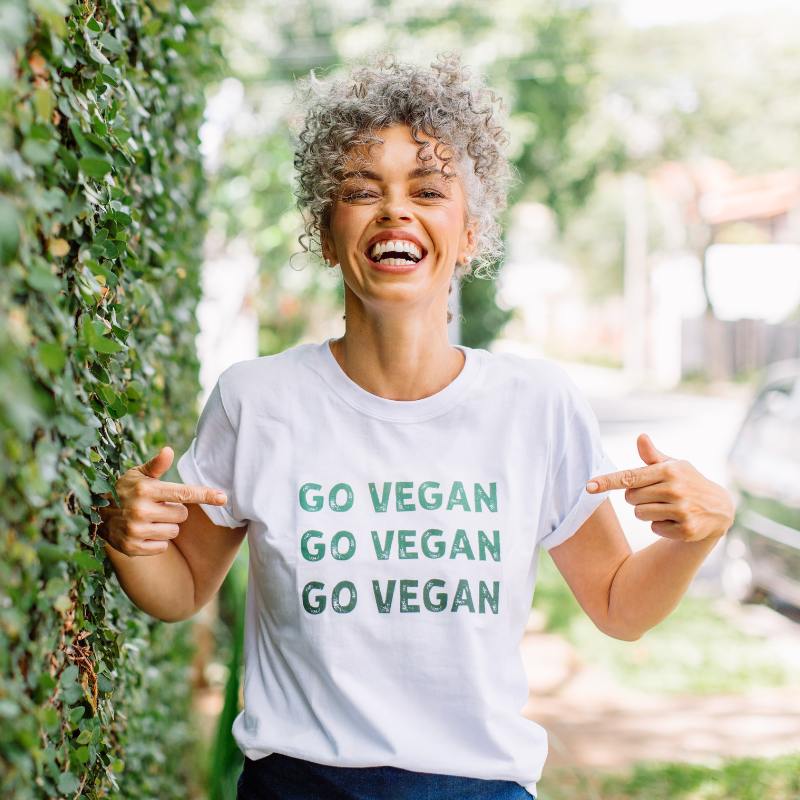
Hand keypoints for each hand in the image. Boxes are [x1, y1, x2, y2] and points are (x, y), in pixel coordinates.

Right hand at [97, 446, 227, 556]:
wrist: (96, 516)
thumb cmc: (125, 490)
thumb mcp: (137, 475)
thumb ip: (156, 465)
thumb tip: (168, 450)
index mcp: (145, 490)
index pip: (183, 493)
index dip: (205, 495)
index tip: (223, 497)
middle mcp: (140, 511)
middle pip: (182, 515)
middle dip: (174, 511)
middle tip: (157, 506)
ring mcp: (136, 531)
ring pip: (173, 531)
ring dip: (166, 526)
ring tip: (148, 519)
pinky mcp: (133, 548)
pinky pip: (163, 546)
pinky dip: (157, 541)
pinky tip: (143, 532)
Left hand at [585, 433, 735, 541]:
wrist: (719, 508)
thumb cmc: (687, 482)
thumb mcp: (673, 466)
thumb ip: (652, 456)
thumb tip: (640, 437)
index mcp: (669, 471)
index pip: (630, 477)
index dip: (607, 482)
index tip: (588, 486)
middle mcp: (675, 489)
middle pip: (630, 498)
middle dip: (637, 497)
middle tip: (656, 495)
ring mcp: (682, 510)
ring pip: (639, 514)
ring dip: (647, 512)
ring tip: (666, 507)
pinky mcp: (686, 530)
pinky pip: (654, 528)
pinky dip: (660, 526)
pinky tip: (675, 519)